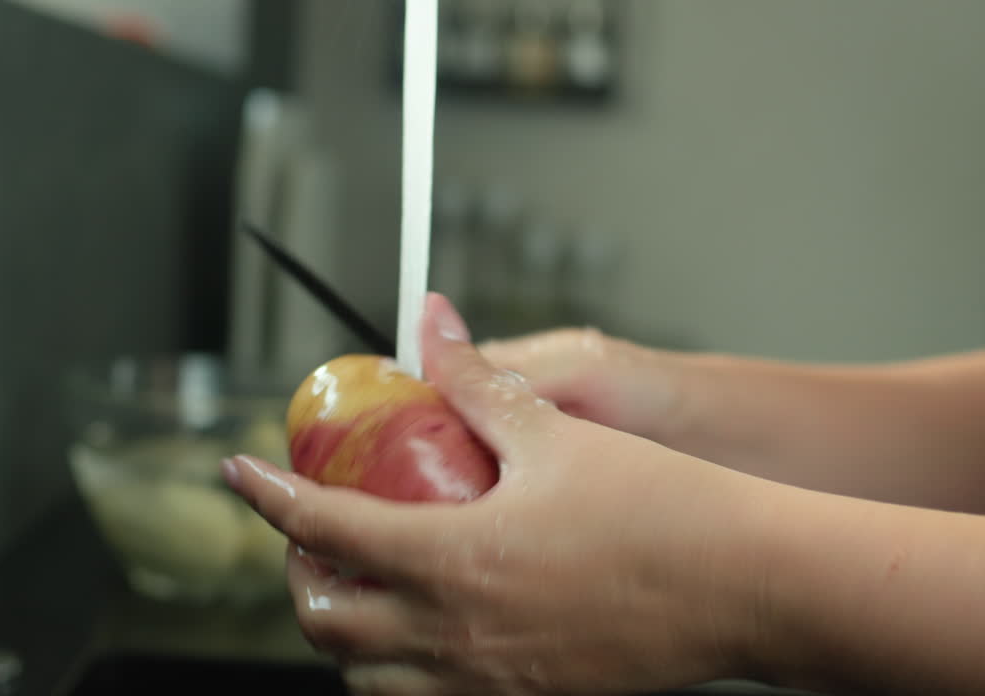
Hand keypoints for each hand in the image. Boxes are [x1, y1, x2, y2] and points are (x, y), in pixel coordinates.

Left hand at [223, 294, 771, 694]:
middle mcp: (456, 633)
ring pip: (367, 682)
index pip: (322, 531)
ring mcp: (488, 682)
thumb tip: (431, 325)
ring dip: (341, 634)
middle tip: (310, 530)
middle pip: (326, 624)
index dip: (267, 497)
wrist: (746, 587)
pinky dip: (395, 675)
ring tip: (356, 586)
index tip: (239, 471)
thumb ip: (475, 380)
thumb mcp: (554, 431)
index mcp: (451, 560)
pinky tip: (420, 633)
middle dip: (296, 575)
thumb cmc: (661, 508)